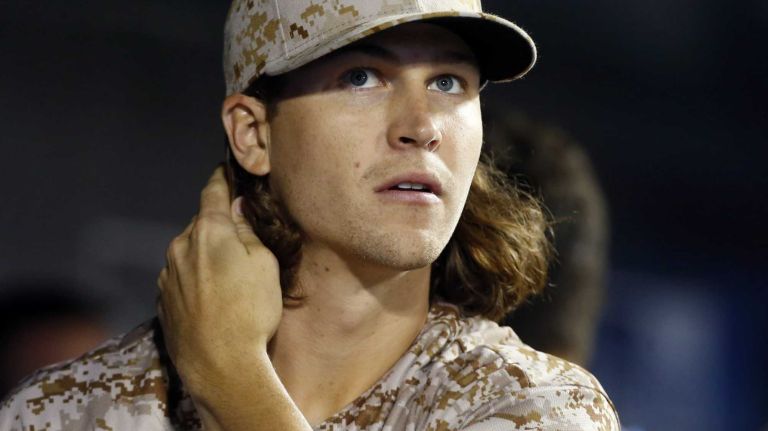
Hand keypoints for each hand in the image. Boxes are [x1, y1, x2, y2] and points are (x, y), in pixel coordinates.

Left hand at [157, 166, 282, 392]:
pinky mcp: (163, 300)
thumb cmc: (251, 312)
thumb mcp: (264, 264)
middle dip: (218, 225)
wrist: (220, 366)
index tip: (225, 169)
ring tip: (230, 278)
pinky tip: (214, 298)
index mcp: (208, 231)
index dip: (221, 178)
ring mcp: (167, 275)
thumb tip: (236, 209)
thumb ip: (248, 231)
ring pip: (189, 251)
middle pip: (201, 223)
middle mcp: (180, 247)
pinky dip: (195, 278)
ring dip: (205, 254)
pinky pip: (181, 277)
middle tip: (240, 237)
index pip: (212, 191)